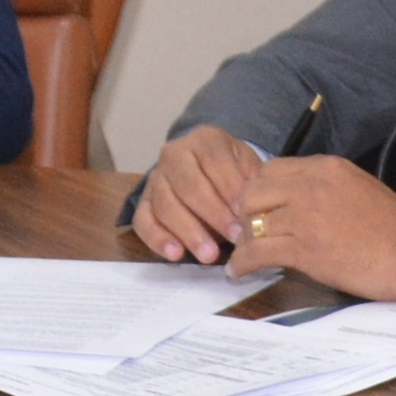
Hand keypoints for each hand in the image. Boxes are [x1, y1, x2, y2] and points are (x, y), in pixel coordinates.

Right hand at [132, 126, 265, 263]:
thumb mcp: (248, 166)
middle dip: (213, 214)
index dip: (230, 188)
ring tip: (210, 255)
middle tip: (234, 238)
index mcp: (204, 139)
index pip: (215, 161)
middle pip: (189, 185)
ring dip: (189, 232)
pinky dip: (157, 239)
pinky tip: (175, 254)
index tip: (245, 214)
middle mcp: (173, 154)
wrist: (207, 171)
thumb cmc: (233, 171)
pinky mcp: (143, 202)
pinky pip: (143, 221)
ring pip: (166, 205)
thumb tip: (253, 209)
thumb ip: (252, 182)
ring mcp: (155, 178)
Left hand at [228, 152, 395, 299]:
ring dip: (241, 242)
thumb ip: (323, 187)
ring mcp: (305, 217)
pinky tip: (238, 272)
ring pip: (251, 223)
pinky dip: (242, 264)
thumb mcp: (355, 187)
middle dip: (243, 213)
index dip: (258, 191)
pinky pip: (258, 252)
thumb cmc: (392, 226)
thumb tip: (294, 201)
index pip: (271, 170)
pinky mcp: (304, 249)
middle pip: (252, 192)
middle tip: (246, 232)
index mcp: (324, 168)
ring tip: (240, 256)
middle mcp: (310, 186)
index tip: (258, 210)